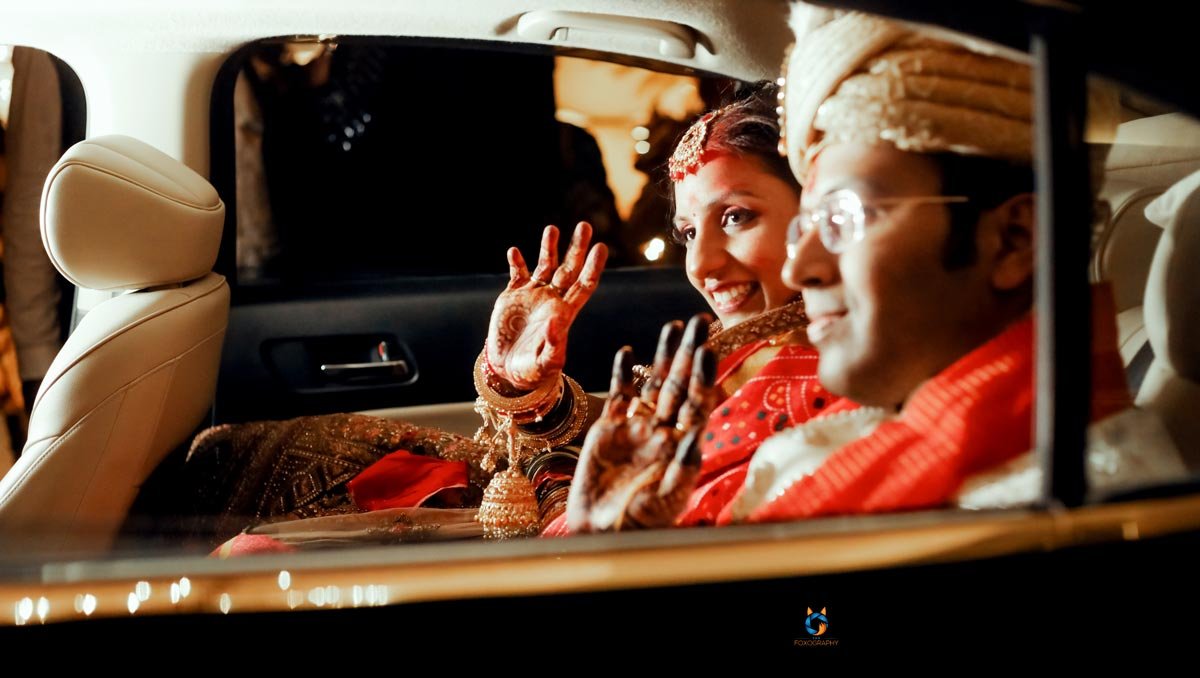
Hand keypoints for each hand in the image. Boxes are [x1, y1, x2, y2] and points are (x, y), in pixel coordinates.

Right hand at [486, 223, 606, 390]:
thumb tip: (556, 321)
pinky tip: (514, 251)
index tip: (601, 248)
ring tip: (552, 229)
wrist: (508, 371)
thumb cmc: (532, 370)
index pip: (585, 285)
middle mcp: (553, 299)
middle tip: (585, 226)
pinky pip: (516, 274)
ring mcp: (533, 295)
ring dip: (548, 247)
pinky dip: (516, 262)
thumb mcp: (546, 362)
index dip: (593, 267)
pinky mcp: (513, 296)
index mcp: (566, 312)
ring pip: (544, 265)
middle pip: (569, 268)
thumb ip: (554, 344)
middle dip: (577, 248)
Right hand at [565, 315, 717, 531]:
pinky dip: (623, 374)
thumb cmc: (640, 524)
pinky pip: (620, 395)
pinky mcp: (610, 429)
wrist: (601, 533)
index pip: (697, 402)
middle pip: (680, 385)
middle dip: (689, 353)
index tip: (708, 348)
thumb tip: (695, 436)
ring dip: (663, 356)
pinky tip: (628, 353)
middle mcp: (664, 431)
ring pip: (654, 383)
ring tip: (673, 326)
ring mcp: (638, 428)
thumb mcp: (665, 500)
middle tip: (700, 321)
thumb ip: (681, 469)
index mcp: (682, 445)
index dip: (703, 375)